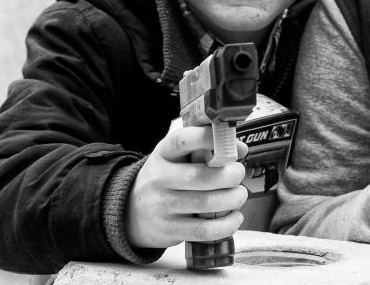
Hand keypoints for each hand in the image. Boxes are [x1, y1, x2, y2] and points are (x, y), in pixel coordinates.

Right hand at [125, 126, 248, 247]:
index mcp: (163, 154)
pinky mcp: (169, 230)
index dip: (208, 139)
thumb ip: (203, 149)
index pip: (183, 140)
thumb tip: (239, 149)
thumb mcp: (174, 157)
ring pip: (206, 203)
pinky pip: (204, 230)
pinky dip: (226, 225)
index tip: (230, 142)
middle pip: (200, 176)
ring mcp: (162, 206)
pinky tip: (234, 217)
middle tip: (238, 174)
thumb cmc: (163, 179)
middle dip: (230, 175)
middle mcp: (160, 178)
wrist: (130, 211)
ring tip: (239, 195)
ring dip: (232, 199)